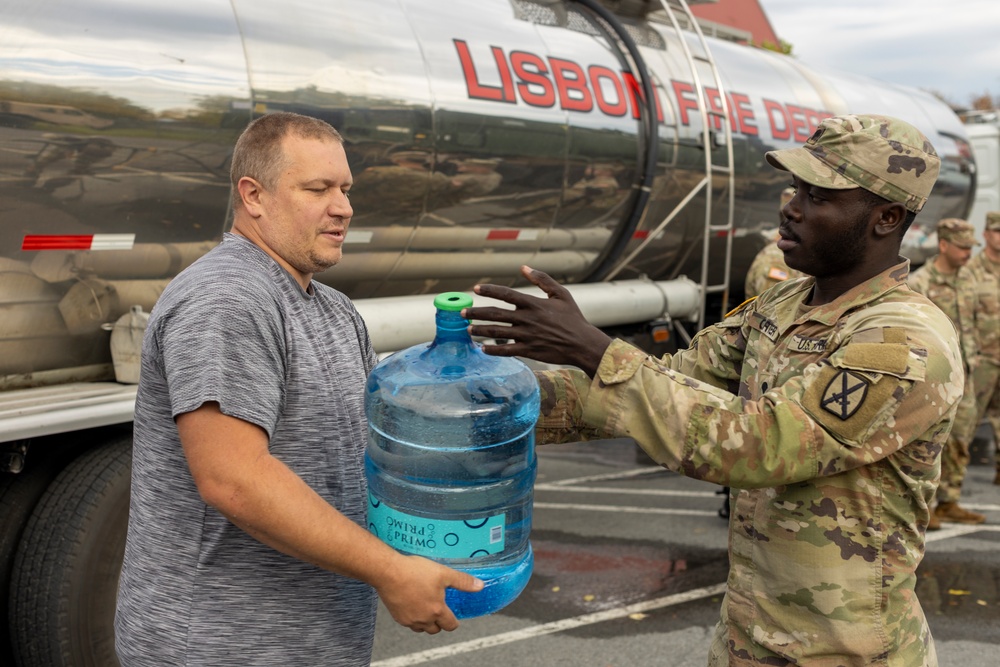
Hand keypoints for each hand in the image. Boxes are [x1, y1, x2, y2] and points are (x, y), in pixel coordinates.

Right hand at [375, 555, 482, 633]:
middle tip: (439, 609)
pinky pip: (408, 623)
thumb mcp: (444, 573)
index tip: (453, 616)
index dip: (454, 621)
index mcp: (437, 610)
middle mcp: (423, 619)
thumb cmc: (414, 572)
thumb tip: (479, 586)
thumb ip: (462, 581)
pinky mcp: (397, 616)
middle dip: (440, 623)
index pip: (450, 625)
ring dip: (426, 622)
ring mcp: (409, 619)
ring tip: (426, 607)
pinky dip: (413, 617)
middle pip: (435, 629)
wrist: (389, 572)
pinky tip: (412, 604)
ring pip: (421, 628)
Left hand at [463, 265, 611, 376]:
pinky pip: (506, 350)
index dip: (489, 290)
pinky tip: (483, 349)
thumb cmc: (573, 318)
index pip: (506, 294)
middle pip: (495, 314)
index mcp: (533, 303)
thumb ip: (542, 279)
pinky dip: (493, 350)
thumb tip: (523, 268)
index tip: (475, 289)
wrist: (582, 343)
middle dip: (476, 312)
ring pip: (497, 332)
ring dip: (480, 331)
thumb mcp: (561, 294)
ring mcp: (526, 336)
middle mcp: (527, 319)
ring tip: (467, 330)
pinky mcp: (528, 350)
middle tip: (462, 312)